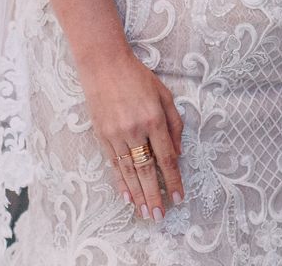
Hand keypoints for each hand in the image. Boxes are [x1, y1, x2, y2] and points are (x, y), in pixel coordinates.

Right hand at [75, 46, 184, 218]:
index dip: (174, 180)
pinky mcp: (102, 136)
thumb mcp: (165, 94)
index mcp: (154, 119)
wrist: (103, 65)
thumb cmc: (138, 77)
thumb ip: (175, 124)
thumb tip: (178, 153)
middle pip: (148, 171)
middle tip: (160, 216)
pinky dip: (121, 183)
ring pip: (129, 172)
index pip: (167, 158)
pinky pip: (113, 165)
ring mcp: (116, 135)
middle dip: (155, 195)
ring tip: (145, 213)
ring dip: (138, 195)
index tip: (179, 197)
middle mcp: (135, 130)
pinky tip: (127, 196)